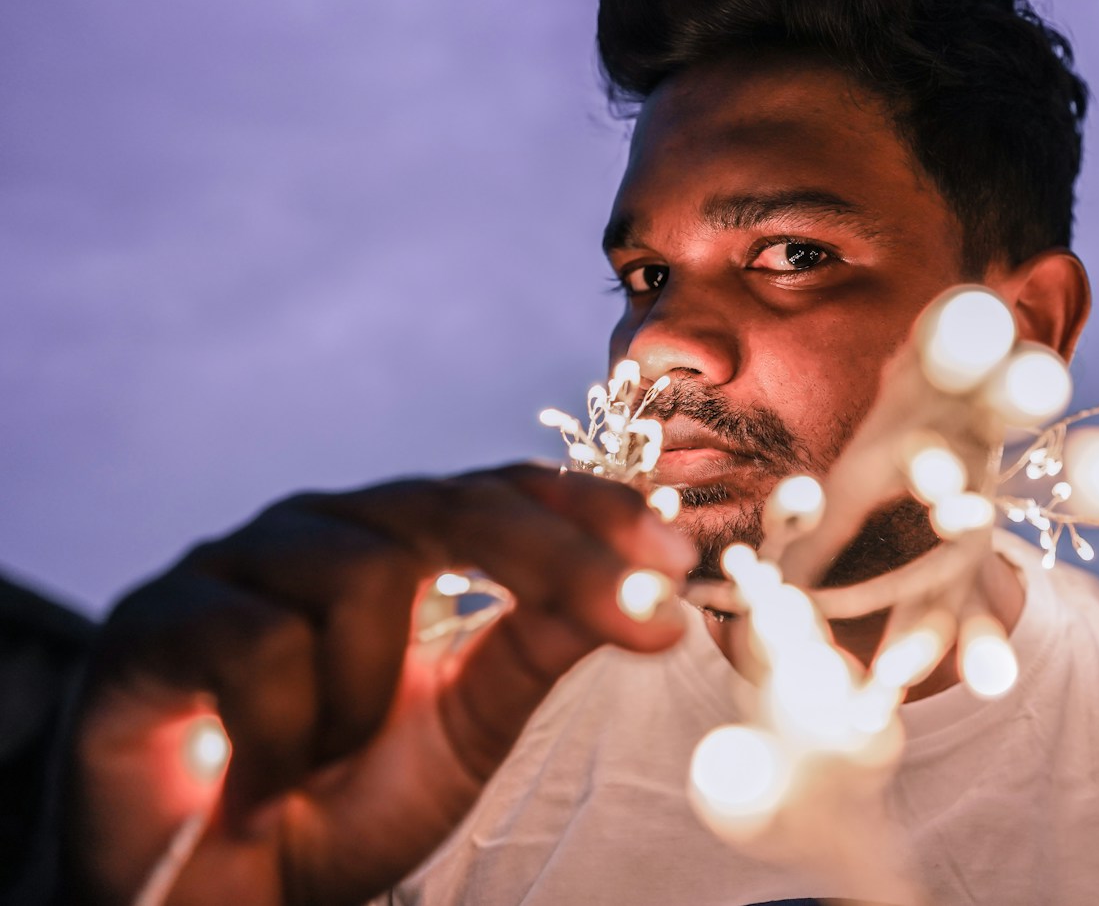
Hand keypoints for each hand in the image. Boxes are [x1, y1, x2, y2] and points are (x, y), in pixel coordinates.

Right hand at [59, 464, 695, 904]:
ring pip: (360, 578)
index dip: (596, 511)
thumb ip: (538, 645)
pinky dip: (281, 735)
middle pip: (456, 504)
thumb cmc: (337, 802)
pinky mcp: (156, 614)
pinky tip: (258, 782)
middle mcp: (327, 531)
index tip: (681, 555)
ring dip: (368, 701)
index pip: (509, 492)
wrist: (208, 893)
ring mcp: (239, 562)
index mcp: (400, 546)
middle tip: (645, 613)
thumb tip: (648, 589)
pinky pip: (258, 642)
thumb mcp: (466, 726)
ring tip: (325, 763)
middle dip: (561, 560)